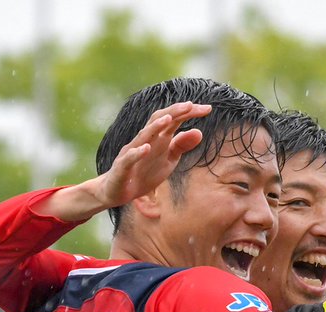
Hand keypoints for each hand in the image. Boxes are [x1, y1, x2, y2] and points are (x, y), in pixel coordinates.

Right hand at [40, 102, 210, 221]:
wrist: (117, 191)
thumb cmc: (144, 173)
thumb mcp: (168, 161)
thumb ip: (181, 146)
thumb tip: (200, 133)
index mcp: (157, 139)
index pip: (174, 120)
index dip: (189, 113)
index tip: (208, 108)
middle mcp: (144, 140)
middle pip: (159, 120)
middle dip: (174, 112)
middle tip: (191, 105)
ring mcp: (132, 152)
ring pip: (143, 136)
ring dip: (155, 127)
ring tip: (169, 119)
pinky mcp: (122, 167)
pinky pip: (129, 158)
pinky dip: (138, 153)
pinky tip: (147, 149)